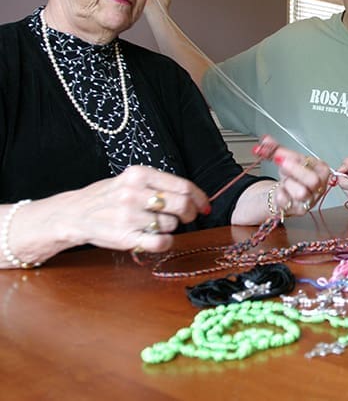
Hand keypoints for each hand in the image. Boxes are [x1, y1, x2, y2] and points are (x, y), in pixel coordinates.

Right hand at [67, 165, 209, 252]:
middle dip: (190, 213)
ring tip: (157, 223)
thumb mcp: (131, 180)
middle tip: (187, 217)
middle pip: (181, 205)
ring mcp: (129, 216)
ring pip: (171, 224)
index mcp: (139, 175)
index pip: (183, 186)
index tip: (204, 206)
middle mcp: (134, 193)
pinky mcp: (126, 237)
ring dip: (172, 227)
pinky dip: (166, 242)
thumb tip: (196, 197)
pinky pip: (161, 242)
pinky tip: (157, 237)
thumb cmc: (108, 197)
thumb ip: (160, 185)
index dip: (199, 198)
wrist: (74, 213)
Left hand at [258, 136, 330, 215]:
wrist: (284, 194)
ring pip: (301, 193)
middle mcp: (319, 186)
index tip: (276, 152)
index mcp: (320, 170)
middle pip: (313, 180)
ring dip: (288, 183)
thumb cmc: (291, 176)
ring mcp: (310, 199)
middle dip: (294, 170)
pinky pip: (287, 202)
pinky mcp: (300, 210)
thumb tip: (265, 140)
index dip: (291, 155)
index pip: (310, 162)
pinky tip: (279, 190)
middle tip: (281, 164)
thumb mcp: (285, 159)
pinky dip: (280, 194)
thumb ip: (275, 149)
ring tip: (284, 180)